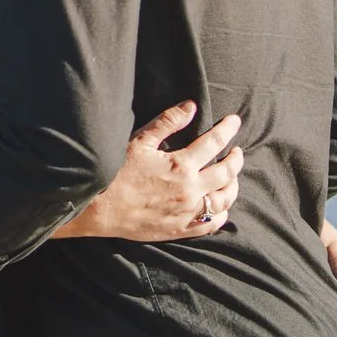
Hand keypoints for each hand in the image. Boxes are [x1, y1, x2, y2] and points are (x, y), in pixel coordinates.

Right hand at [62, 104, 245, 240]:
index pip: (214, 143)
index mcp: (180, 165)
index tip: (235, 121)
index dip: (227, 130)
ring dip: (233, 186)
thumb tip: (191, 106)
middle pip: (226, 173)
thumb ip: (167, 123)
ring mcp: (187, 212)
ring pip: (224, 200)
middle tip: (237, 151)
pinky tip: (221, 207)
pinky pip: (210, 225)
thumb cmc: (116, 172)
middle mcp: (189, 190)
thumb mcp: (139, 141)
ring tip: (233, 177)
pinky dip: (221, 214)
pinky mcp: (180, 229)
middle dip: (236, 159)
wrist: (100, 208)